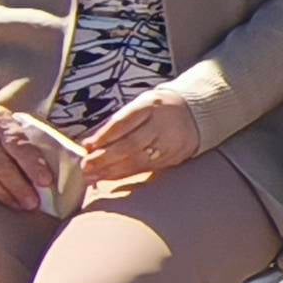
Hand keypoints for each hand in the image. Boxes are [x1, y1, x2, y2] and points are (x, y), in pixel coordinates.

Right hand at [0, 100, 76, 213]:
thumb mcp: (5, 123)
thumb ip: (22, 142)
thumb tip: (47, 172)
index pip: (19, 146)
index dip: (34, 165)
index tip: (46, 182)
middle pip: (1, 166)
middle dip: (20, 187)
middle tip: (33, 204)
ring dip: (3, 195)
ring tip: (19, 205)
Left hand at [79, 88, 200, 188]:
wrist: (196, 113)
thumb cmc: (158, 109)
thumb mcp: (139, 106)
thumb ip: (116, 123)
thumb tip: (89, 143)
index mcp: (151, 105)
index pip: (125, 122)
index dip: (105, 136)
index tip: (87, 147)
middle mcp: (162, 124)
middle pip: (131, 144)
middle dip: (105, 157)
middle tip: (85, 166)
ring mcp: (170, 143)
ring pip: (138, 160)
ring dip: (112, 170)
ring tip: (92, 176)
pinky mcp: (174, 158)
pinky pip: (147, 168)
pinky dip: (126, 174)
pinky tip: (110, 177)